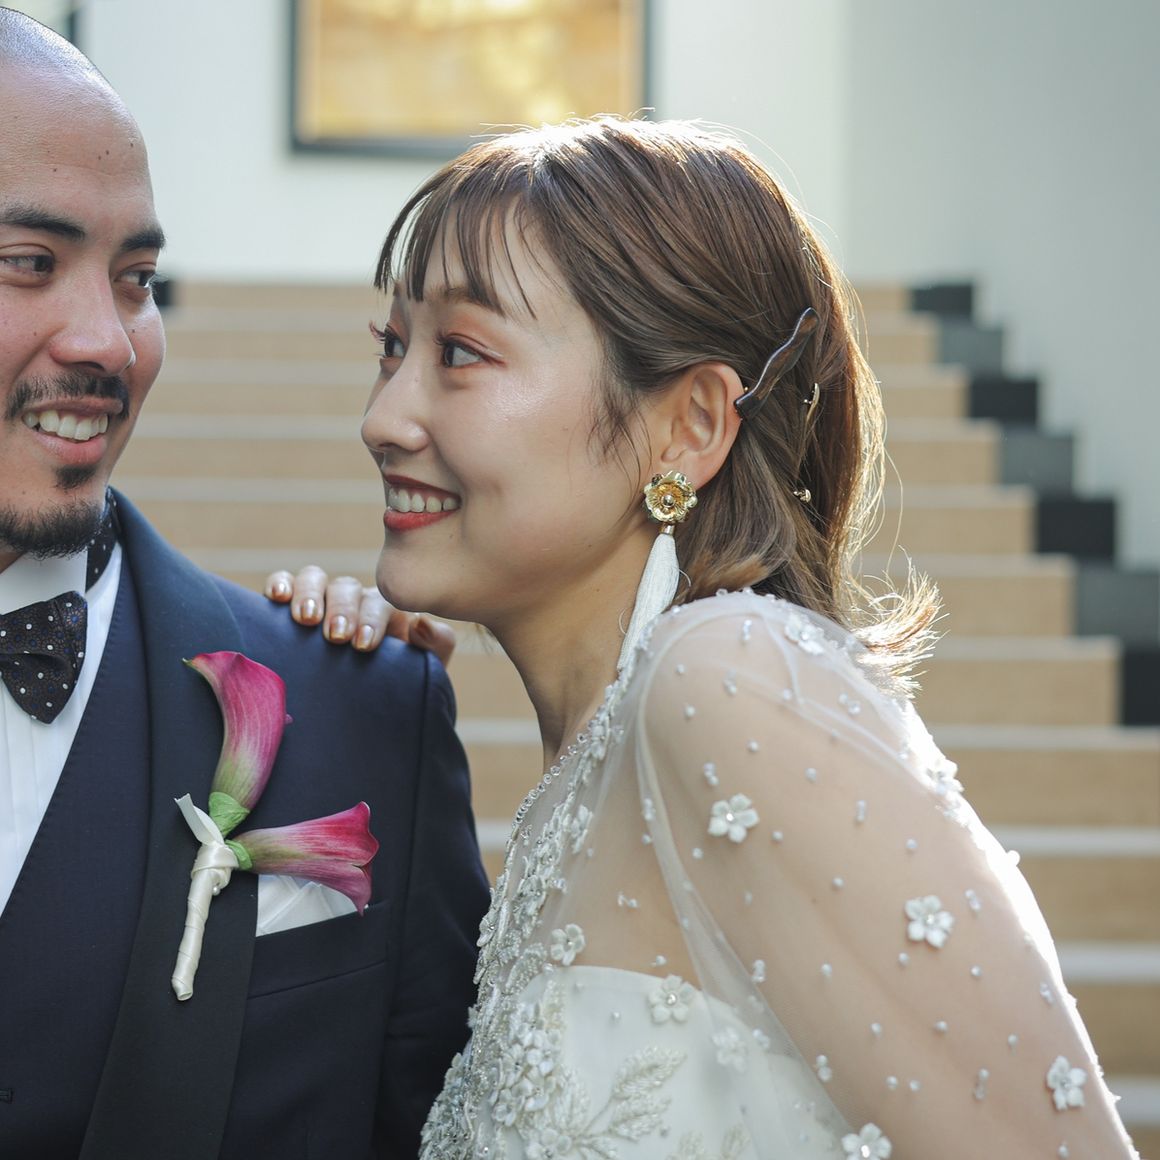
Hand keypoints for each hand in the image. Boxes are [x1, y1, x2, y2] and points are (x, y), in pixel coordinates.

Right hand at [263, 566, 455, 667]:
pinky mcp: (291, 605)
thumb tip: (420, 622)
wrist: (368, 703)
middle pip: (347, 589)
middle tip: (336, 637)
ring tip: (305, 619)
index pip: (380, 604)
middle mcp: (353, 601)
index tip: (362, 645)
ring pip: (315, 579)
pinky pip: (285, 583)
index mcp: (385, 612)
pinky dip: (280, 583)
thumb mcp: (421, 668)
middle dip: (342, 610)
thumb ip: (434, 644)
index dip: (371, 620)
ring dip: (309, 595)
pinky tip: (276, 597)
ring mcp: (321, 600)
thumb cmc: (394, 682)